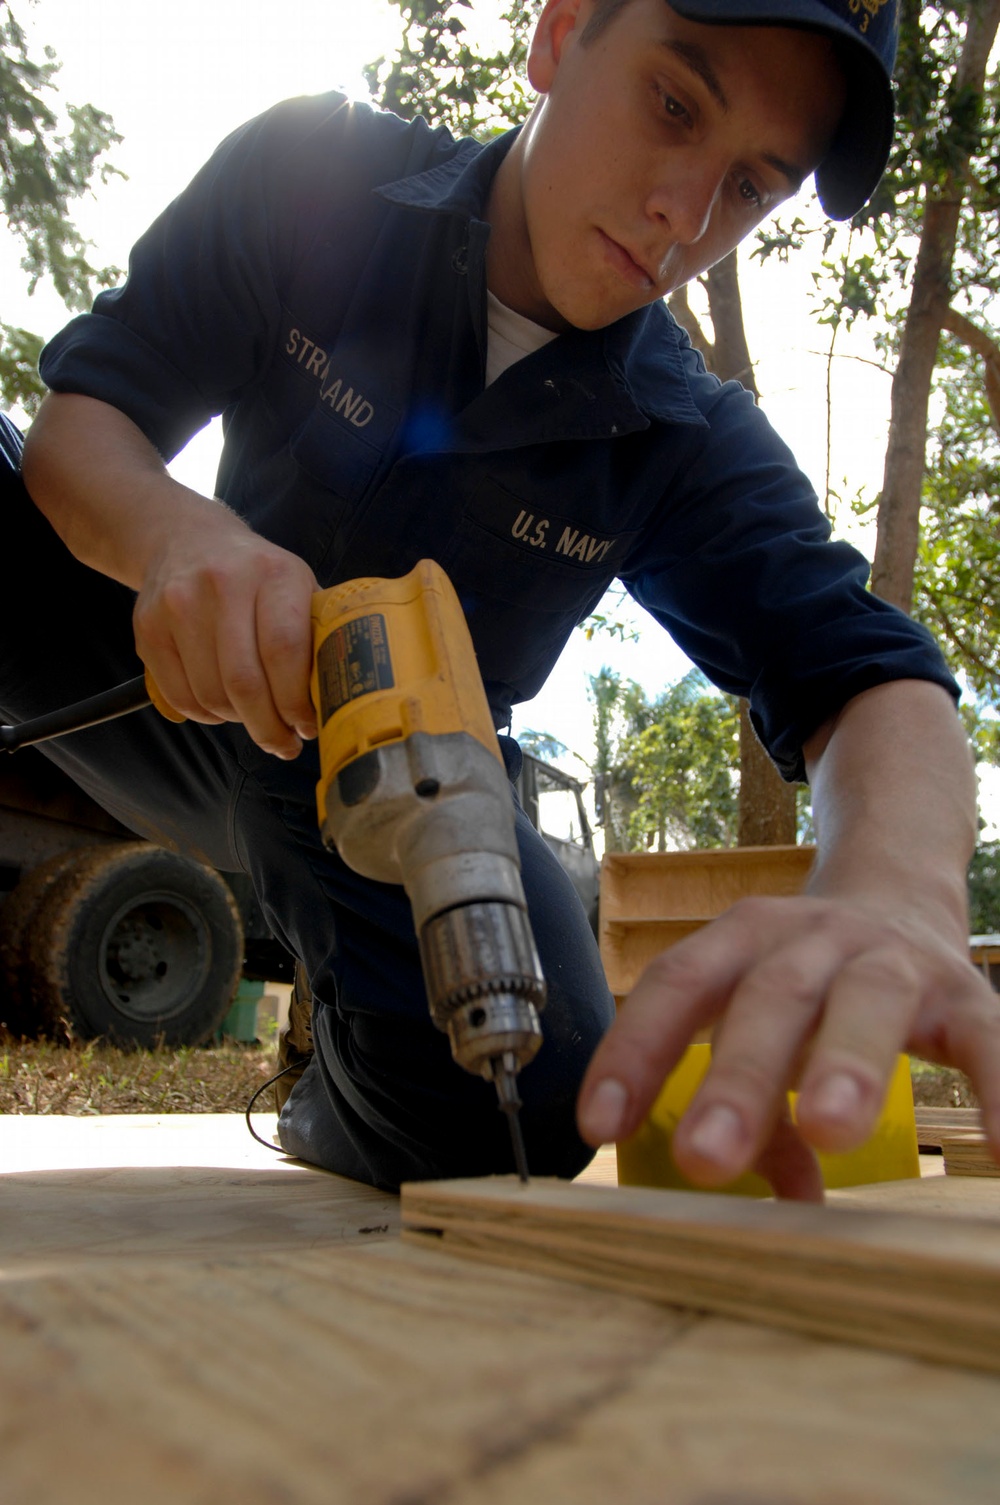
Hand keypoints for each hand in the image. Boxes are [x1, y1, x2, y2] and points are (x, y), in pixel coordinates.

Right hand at [132, 503, 318, 758]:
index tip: (306, 726)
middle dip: (269, 728)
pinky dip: (207, 715)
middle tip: (284, 743)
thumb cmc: (257, 576)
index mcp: (274, 573)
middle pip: (245, 684)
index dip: (296, 702)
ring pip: (211, 697)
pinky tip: (223, 705)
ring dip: (239, 721)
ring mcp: (179, 604)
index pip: (284, 651)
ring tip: (254, 715)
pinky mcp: (148, 627)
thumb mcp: (298, 586)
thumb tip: (339, 701)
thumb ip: (319, 635)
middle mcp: (223, 584)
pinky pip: (181, 698)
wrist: (186, 540)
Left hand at [577, 892, 999, 1197]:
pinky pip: (983, 1039)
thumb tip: (772, 1204)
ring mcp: (890, 959)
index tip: (599, 1128)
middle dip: (736, 1079)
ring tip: (831, 1133)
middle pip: (768, 998)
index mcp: (743, 940)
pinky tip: (995, 1152)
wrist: (900, 895)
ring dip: (845, 1064)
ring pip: (865, 1001)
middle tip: (704, 1159)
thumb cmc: (812, 982)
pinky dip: (996, 1088)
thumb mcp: (768, 1020)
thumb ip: (755, 1106)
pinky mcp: (964, 991)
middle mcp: (811, 939)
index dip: (634, 1051)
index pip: (677, 986)